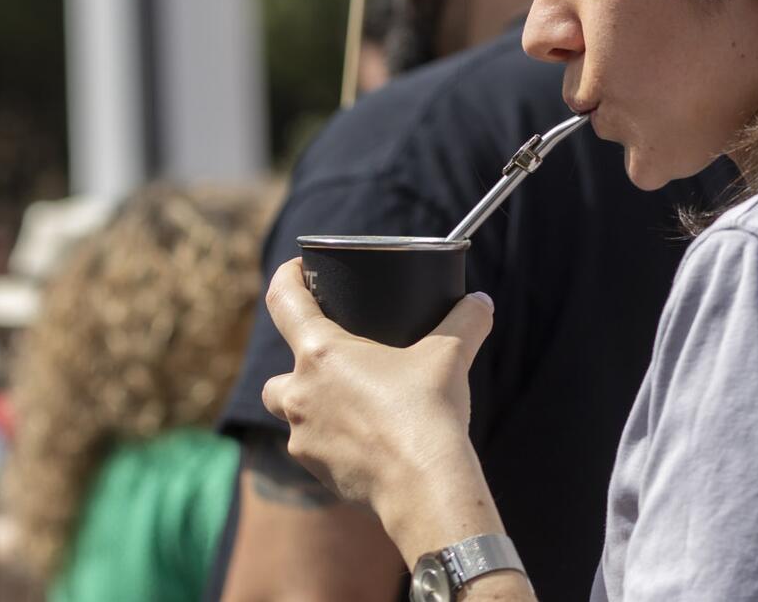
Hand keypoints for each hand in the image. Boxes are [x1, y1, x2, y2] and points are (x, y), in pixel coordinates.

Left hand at [259, 259, 492, 528]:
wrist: (425, 487)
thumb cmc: (428, 413)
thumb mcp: (450, 356)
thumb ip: (465, 321)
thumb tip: (482, 302)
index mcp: (321, 353)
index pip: (282, 301)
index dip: (286, 278)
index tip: (297, 270)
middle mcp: (300, 394)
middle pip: (275, 378)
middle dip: (296, 371)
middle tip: (331, 366)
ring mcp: (303, 438)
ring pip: (293, 418)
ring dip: (314, 410)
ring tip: (353, 408)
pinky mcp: (317, 473)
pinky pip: (316, 451)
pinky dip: (334, 444)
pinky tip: (367, 444)